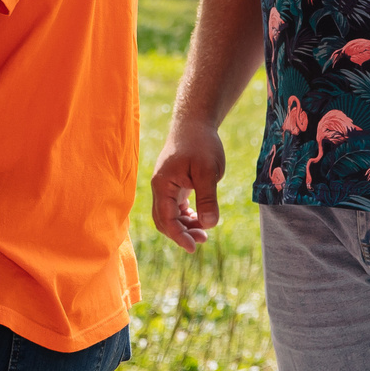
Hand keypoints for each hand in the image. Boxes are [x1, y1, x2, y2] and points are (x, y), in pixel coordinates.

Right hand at [151, 121, 229, 251]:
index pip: (166, 219)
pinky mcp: (174, 183)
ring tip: (204, 232)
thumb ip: (207, 198)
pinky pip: (175, 207)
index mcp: (163, 185)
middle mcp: (160, 187)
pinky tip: (200, 219)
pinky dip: (185, 217)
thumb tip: (209, 224)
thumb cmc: (201, 144)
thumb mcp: (207, 171)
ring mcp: (166, 186)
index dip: (178, 236)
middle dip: (180, 234)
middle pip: (163, 220)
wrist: (195, 122)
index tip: (193, 247)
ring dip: (184, 226)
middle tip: (202, 240)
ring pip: (169, 215)